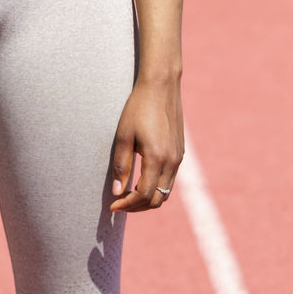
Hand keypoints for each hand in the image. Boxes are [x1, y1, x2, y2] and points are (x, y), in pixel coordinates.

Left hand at [109, 76, 183, 212]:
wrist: (161, 86)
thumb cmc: (138, 108)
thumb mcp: (124, 135)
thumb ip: (121, 165)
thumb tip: (117, 192)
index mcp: (157, 158)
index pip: (143, 195)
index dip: (127, 205)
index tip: (112, 206)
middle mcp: (172, 162)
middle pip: (157, 199)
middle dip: (137, 207)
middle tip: (120, 203)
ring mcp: (179, 158)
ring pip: (166, 192)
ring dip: (148, 199)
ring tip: (129, 195)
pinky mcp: (180, 152)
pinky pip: (170, 180)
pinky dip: (157, 187)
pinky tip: (142, 180)